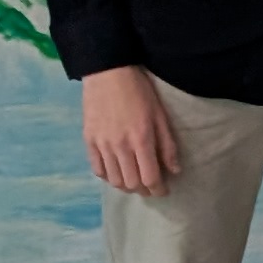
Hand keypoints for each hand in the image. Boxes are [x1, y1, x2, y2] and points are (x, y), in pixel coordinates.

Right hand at [82, 66, 178, 197]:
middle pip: (132, 184)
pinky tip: (116, 172)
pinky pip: (97, 170)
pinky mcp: (88, 141)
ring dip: (127, 186)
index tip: (164, 190)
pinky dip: (108, 177)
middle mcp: (120, 147)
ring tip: (134, 181)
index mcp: (141, 140)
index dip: (159, 190)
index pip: (150, 178)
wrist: (108, 72)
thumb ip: (167, 145)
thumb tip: (174, 171)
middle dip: (145, 191)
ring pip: (114, 181)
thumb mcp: (160, 115)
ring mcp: (102, 145)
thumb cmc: (139, 91)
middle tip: (151, 187)